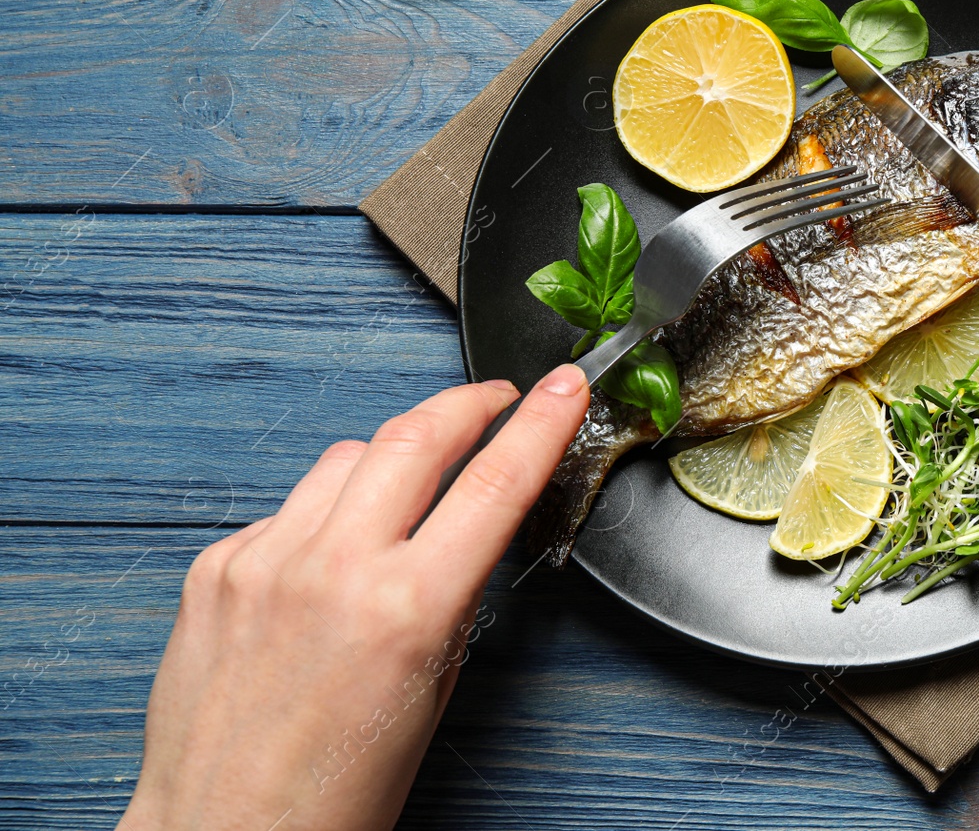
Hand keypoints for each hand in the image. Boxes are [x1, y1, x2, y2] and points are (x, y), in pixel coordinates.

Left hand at [118, 367, 589, 830]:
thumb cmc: (337, 790)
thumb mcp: (432, 687)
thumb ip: (452, 594)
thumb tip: (471, 524)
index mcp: (404, 610)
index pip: (494, 484)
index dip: (540, 423)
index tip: (562, 388)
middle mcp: (330, 571)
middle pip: (415, 435)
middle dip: (467, 403)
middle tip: (494, 398)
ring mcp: (264, 562)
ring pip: (347, 456)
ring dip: (393, 454)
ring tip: (411, 482)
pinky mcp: (216, 568)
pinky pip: (288, 506)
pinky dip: (323, 513)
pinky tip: (332, 554)